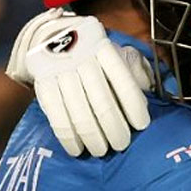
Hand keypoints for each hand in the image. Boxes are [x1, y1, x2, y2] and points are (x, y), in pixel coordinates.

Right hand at [6, 10, 151, 156]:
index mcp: (104, 48)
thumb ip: (136, 70)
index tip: (141, 125)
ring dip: (93, 137)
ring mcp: (60, 72)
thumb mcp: (120, 52)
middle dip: (114, 128)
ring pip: (79, 113)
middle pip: (101, 101)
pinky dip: (68, 138)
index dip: (133, 105)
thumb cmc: (96, 55)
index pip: (122, 79)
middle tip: (121, 144)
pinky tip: (78, 149)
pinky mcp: (43, 85)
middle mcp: (81, 58)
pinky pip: (57, 117)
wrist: (55, 39)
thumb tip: (147, 94)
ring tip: (101, 151)